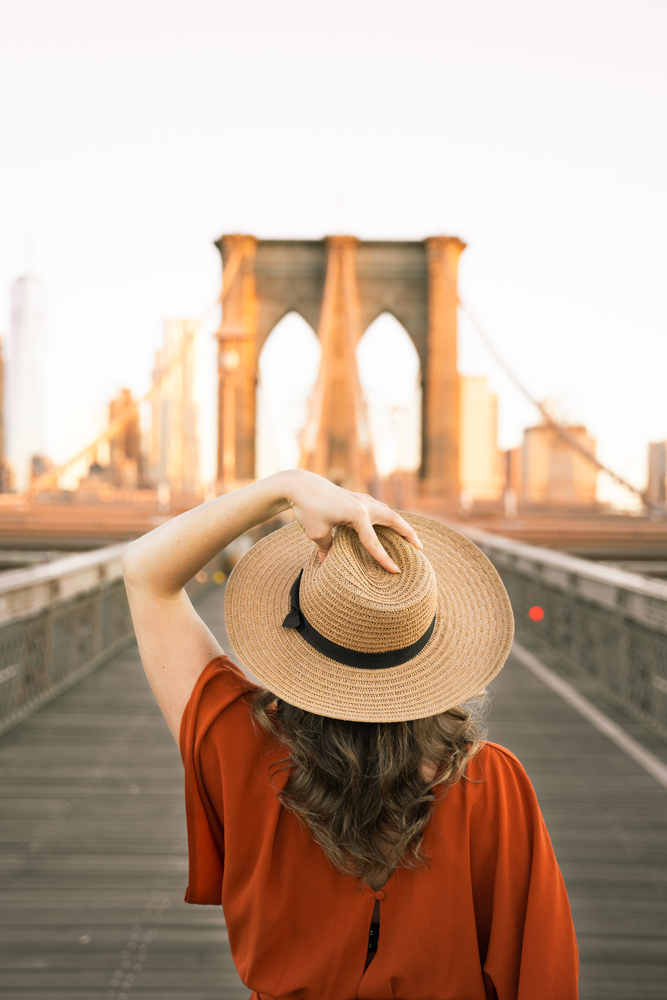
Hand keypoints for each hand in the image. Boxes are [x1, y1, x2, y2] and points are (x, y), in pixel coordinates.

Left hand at [284, 470, 421, 572]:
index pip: (374, 542)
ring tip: (408, 536)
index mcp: (357, 515)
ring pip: (387, 511)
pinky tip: (385, 522)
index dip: (385, 559)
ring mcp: (361, 499)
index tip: (396, 571)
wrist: (300, 484)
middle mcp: (363, 505)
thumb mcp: (316, 534)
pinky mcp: (355, 497)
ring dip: (399, 523)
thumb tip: (329, 563)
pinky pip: (377, 507)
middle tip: (420, 548)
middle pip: (393, 520)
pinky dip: (386, 516)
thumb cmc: (307, 509)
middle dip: (408, 534)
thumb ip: (327, 549)